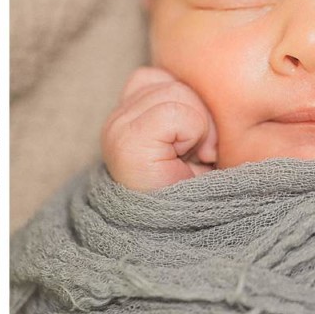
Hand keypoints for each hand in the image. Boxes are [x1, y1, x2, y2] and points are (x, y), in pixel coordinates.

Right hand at [102, 67, 216, 191]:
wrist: (193, 239)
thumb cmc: (201, 189)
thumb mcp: (193, 135)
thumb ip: (183, 101)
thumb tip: (196, 74)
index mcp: (126, 118)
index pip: (156, 75)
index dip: (187, 105)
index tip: (190, 146)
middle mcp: (113, 123)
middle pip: (172, 83)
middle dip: (199, 116)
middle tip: (197, 156)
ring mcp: (115, 131)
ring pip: (177, 94)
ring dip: (200, 128)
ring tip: (194, 160)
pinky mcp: (126, 142)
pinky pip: (178, 112)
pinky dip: (195, 133)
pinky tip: (191, 161)